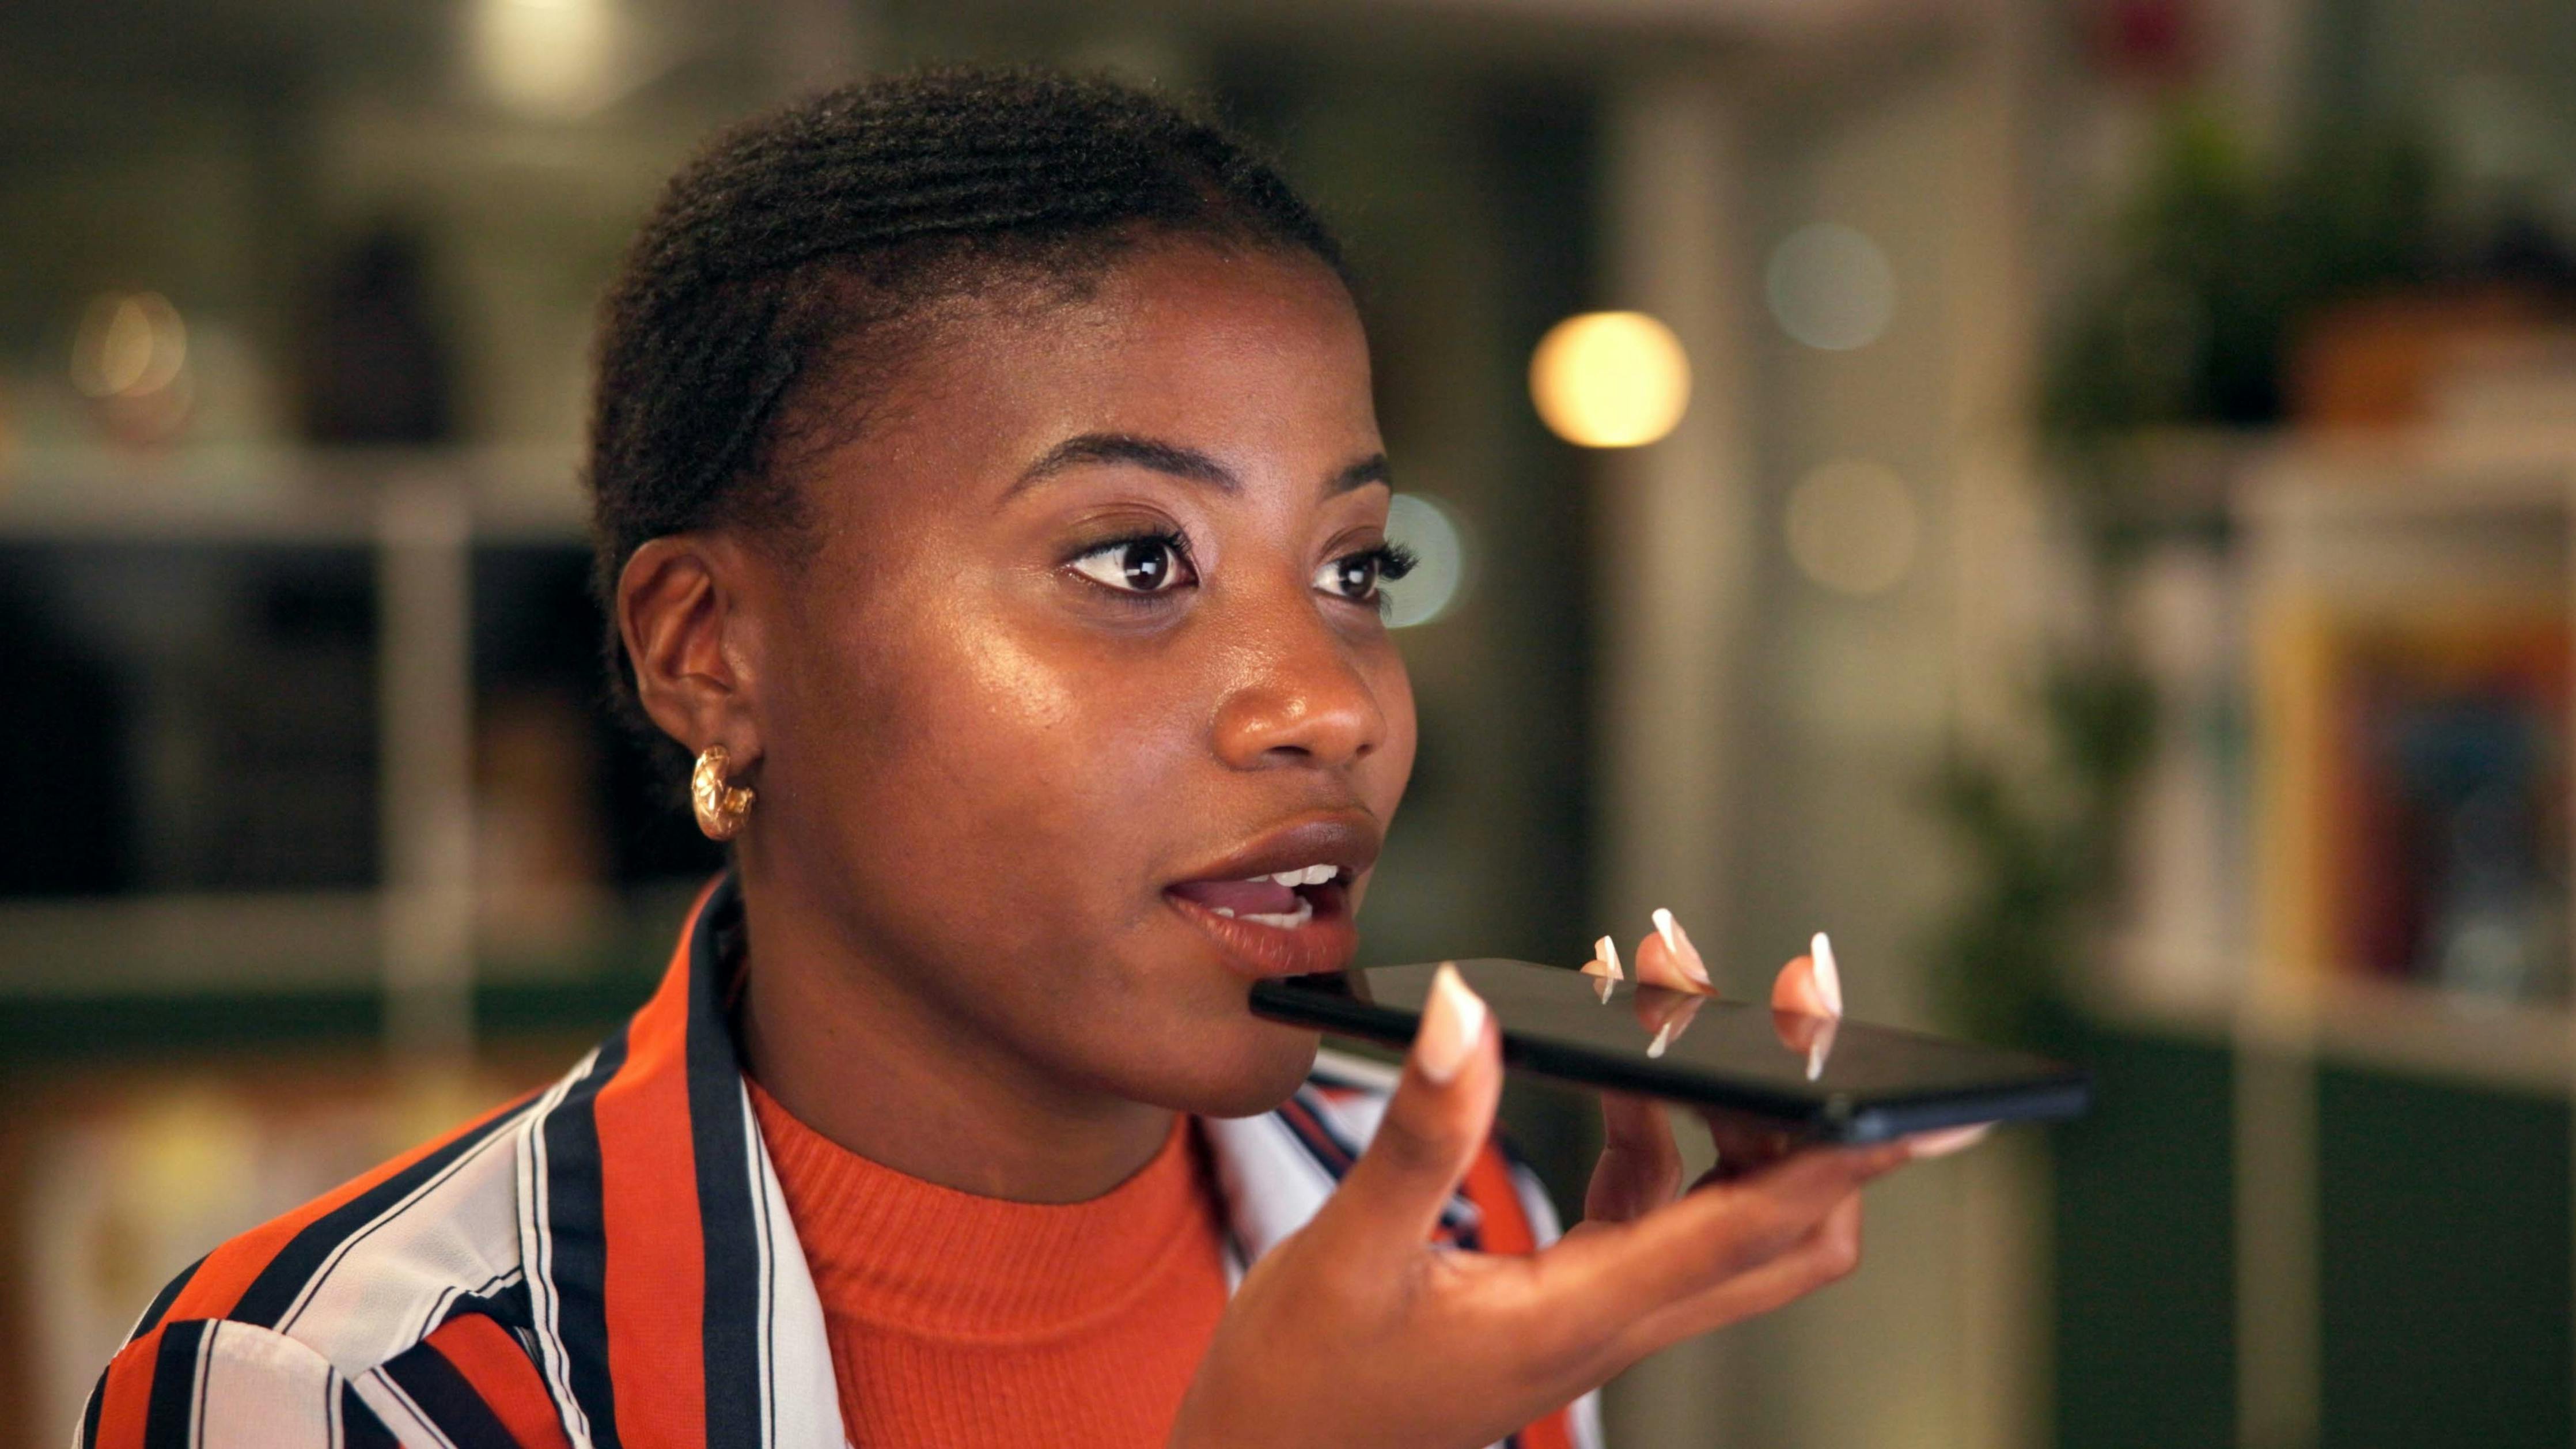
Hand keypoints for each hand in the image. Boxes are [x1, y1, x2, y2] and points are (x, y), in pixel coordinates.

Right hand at [1169, 932, 1917, 1448]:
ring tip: (1661, 979)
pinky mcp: (1568, 1294)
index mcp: (1578, 1320)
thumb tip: (1471, 1007)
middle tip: (1789, 991)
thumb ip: (1419, 1133)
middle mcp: (1613, 1322)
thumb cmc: (1298, 1386)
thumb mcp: (1345, 1253)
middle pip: (1785, 1227)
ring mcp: (1598, 1310)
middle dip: (1810, 1106)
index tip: (1927, 1098)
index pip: (1756, 1229)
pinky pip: (1655, 1204)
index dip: (1850, 1155)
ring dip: (1723, 1097)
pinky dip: (1655, 1121)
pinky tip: (1608, 1056)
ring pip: (1727, 1211)